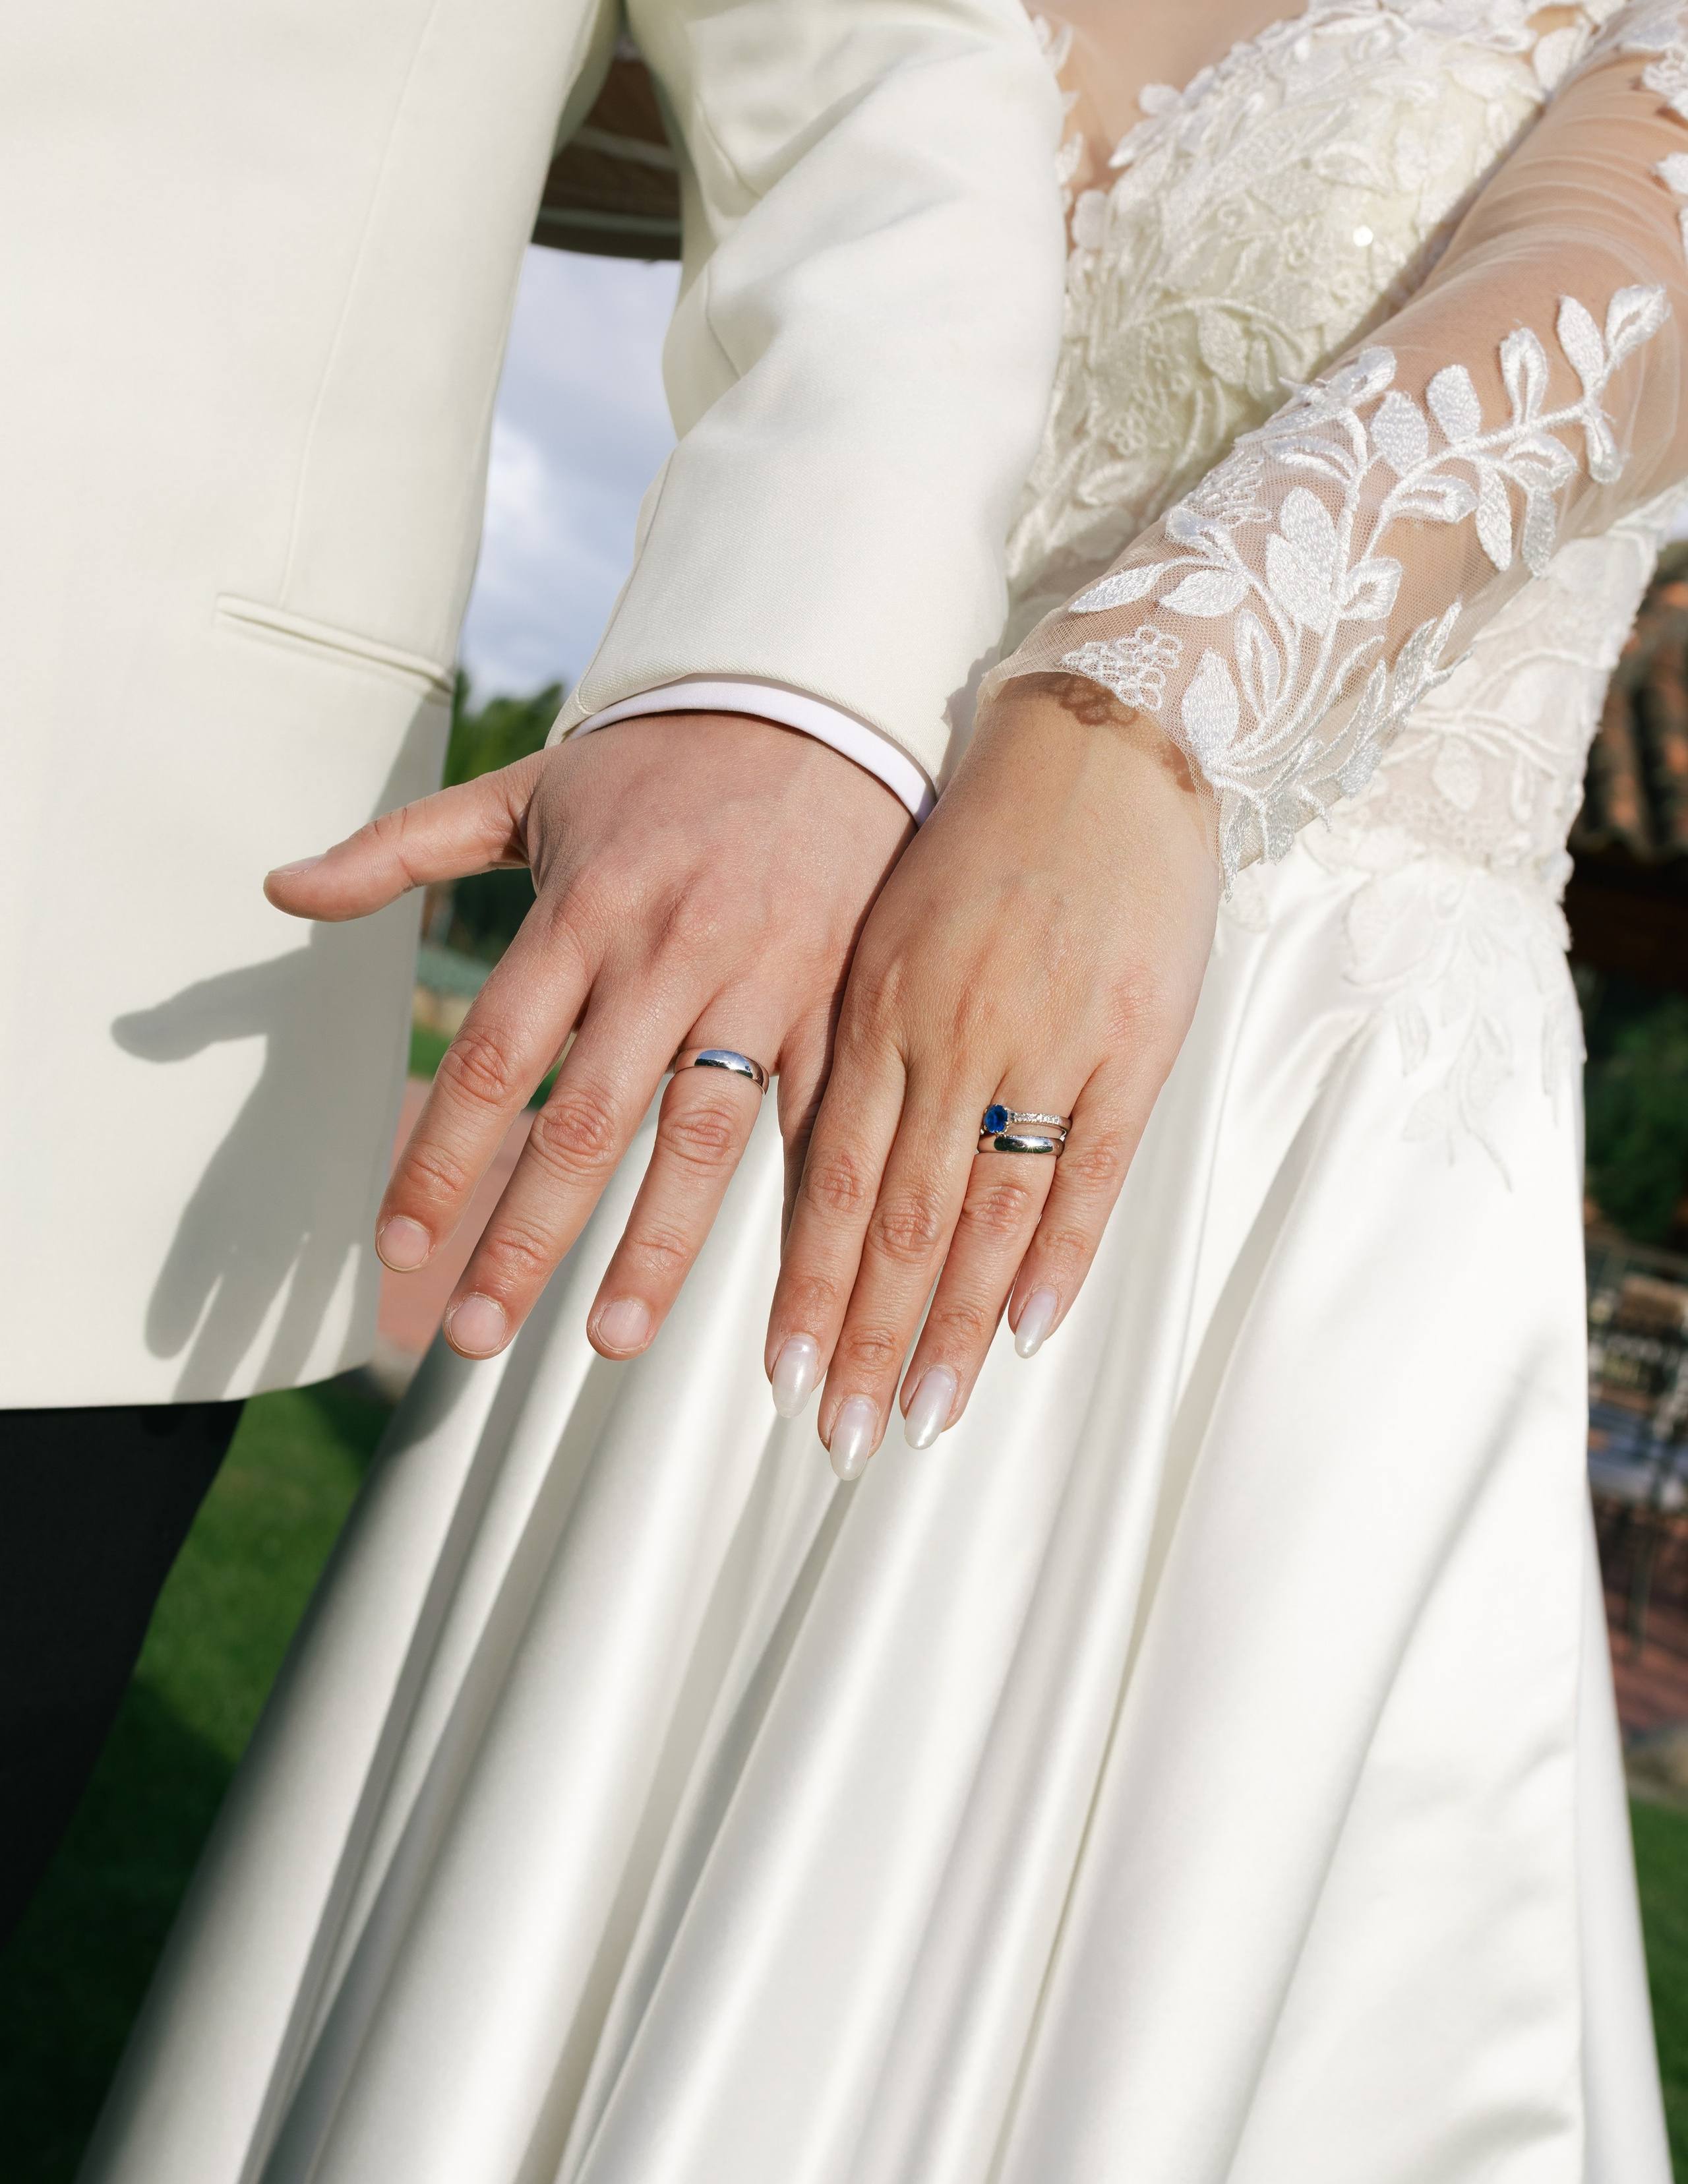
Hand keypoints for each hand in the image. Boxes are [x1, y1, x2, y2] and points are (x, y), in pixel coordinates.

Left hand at [265, 715, 911, 1357]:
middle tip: (471, 1333)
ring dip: (653, 1250)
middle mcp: (668, 955)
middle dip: (523, 1237)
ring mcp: (761, 985)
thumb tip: (282, 890)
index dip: (442, 1158)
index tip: (398, 1244)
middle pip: (584, 1122)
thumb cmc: (665, 755)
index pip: (494, 1058)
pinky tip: (780, 1296)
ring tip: (609, 1342)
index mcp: (583, 910)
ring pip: (701, 1140)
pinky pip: (816, 1124)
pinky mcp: (838, 1004)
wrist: (821, 697)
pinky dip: (799, 1214)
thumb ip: (402, 846)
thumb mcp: (528, 788)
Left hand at [766, 678, 1220, 1473]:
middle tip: (839, 1438)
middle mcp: (953, 1035)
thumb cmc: (979, 844)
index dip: (810, 1290)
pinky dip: (1059, 1258)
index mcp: (879, 1009)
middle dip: (865, 1339)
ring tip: (923, 1417)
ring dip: (954, 1328)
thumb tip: (823, 1174)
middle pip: (902, 1222)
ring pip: (990, 1214)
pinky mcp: (1135, 1042)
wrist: (1098, 743)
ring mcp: (1048, 1042)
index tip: (782, 1377)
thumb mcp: (888, 938)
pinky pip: (1091, 1171)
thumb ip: (858, 1053)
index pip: (833, 1183)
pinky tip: (1029, 1336)